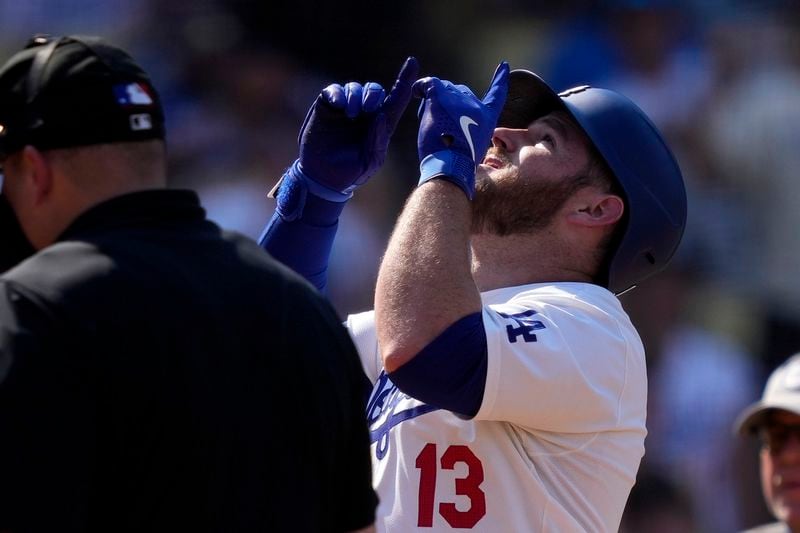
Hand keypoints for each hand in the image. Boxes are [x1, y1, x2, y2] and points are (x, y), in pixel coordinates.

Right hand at [280, 57, 418, 206]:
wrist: (324, 177)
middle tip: (367, 109)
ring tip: (350, 115)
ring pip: (355, 88)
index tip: (412, 62)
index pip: (396, 99)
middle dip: (373, 94)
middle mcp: (365, 113)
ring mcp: (345, 108)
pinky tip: (338, 105)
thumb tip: (381, 116)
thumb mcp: (370, 162)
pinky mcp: (327, 106)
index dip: (405, 80)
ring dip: (355, 96)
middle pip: (375, 90)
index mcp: (380, 124)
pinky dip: (337, 93)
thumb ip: (378, 141)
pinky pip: (334, 90)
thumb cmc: (351, 172)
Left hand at [412, 62, 508, 198]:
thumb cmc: (458, 163)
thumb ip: (468, 129)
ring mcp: (458, 99)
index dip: (500, 80)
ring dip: (433, 103)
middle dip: (449, 104)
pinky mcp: (441, 98)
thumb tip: (452, 122)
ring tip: (431, 124)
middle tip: (441, 125)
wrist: (452, 166)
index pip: (497, 94)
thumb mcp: (472, 147)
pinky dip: (420, 88)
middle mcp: (476, 104)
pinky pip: (428, 84)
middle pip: (460, 92)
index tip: (504, 65)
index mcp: (487, 117)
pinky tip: (416, 92)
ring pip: (442, 90)